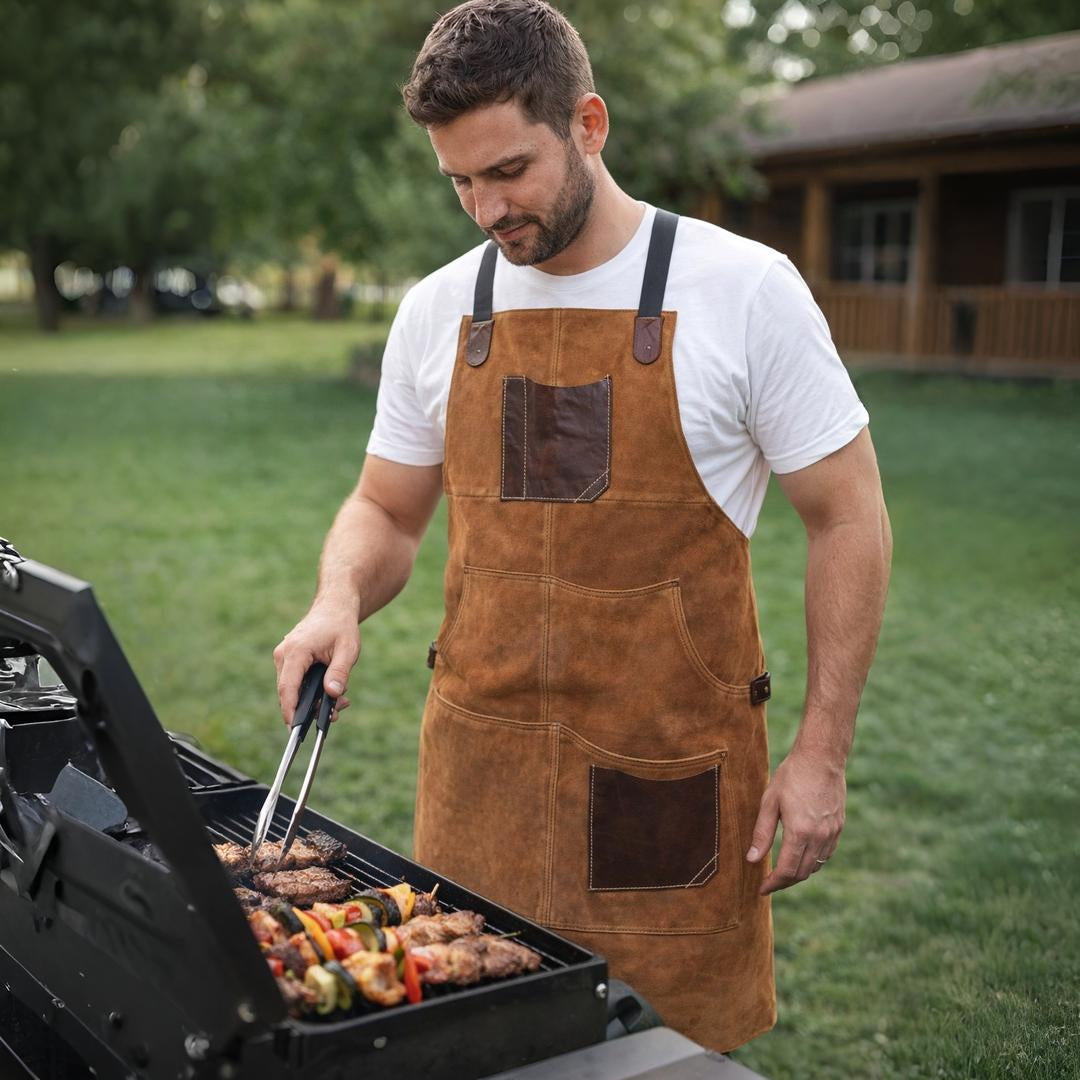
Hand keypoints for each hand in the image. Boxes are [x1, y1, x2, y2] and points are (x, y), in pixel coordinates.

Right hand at [273, 602, 359, 725]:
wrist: (334, 607)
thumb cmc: (341, 626)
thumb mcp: (348, 649)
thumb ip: (340, 672)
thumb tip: (333, 694)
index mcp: (295, 651)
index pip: (288, 687)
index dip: (290, 710)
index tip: (294, 729)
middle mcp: (283, 655)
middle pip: (289, 692)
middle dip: (310, 708)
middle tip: (335, 714)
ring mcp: (283, 657)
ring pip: (292, 689)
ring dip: (313, 699)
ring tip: (341, 702)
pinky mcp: (288, 660)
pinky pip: (295, 682)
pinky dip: (311, 690)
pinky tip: (332, 693)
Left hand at [745, 746, 845, 894]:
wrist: (821, 758)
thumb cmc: (791, 776)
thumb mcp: (770, 802)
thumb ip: (762, 833)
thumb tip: (752, 860)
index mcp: (800, 832)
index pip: (787, 871)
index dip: (773, 884)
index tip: (762, 889)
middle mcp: (819, 837)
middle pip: (801, 873)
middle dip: (784, 882)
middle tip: (769, 883)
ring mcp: (832, 834)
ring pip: (815, 866)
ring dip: (798, 873)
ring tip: (782, 872)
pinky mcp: (839, 828)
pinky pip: (826, 854)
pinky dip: (812, 862)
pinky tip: (800, 856)